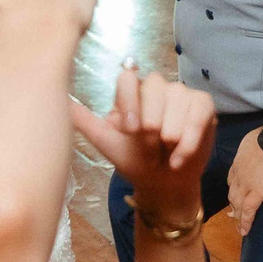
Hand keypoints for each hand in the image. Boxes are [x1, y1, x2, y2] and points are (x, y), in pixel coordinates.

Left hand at [72, 64, 214, 226]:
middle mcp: (156, 87)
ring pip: (179, 99)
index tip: (131, 131)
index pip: (128, 78)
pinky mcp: (203, 106)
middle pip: (156, 86)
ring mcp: (181, 94)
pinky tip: (179, 157)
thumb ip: (85, 122)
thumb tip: (59, 103)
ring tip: (165, 155)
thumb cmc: (135, 160)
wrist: (162, 184)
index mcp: (130, 92)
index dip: (130, 102)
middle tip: (150, 147)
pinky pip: (199, 112)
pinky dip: (190, 138)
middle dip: (152, 122)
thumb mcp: (107, 142)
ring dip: (171, 133)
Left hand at [227, 125, 262, 235]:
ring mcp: (246, 184)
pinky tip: (244, 231)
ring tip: (239, 226)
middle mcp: (238, 173)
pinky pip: (248, 211)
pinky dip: (245, 222)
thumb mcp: (258, 136)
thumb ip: (256, 144)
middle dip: (232, 205)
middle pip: (232, 193)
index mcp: (240, 160)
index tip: (234, 196)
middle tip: (232, 215)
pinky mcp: (257, 192)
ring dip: (237, 216)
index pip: (232, 178)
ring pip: (237, 204)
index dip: (233, 188)